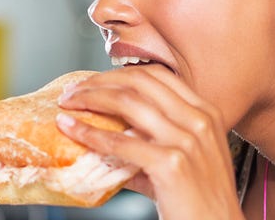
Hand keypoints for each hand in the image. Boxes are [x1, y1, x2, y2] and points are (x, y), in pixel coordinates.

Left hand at [56, 65, 243, 219]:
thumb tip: (111, 139)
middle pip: (140, 81)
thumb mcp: (187, 160)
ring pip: (128, 102)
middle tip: (74, 90)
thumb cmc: (201, 201)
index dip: (120, 73)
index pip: (157, 75)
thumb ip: (152, 144)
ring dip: (90, 98)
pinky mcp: (171, 164)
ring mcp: (186, 141)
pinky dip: (89, 132)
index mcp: (206, 113)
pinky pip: (120, 142)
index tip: (95, 81)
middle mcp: (199, 121)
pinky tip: (72, 129)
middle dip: (100, 81)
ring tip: (68, 103)